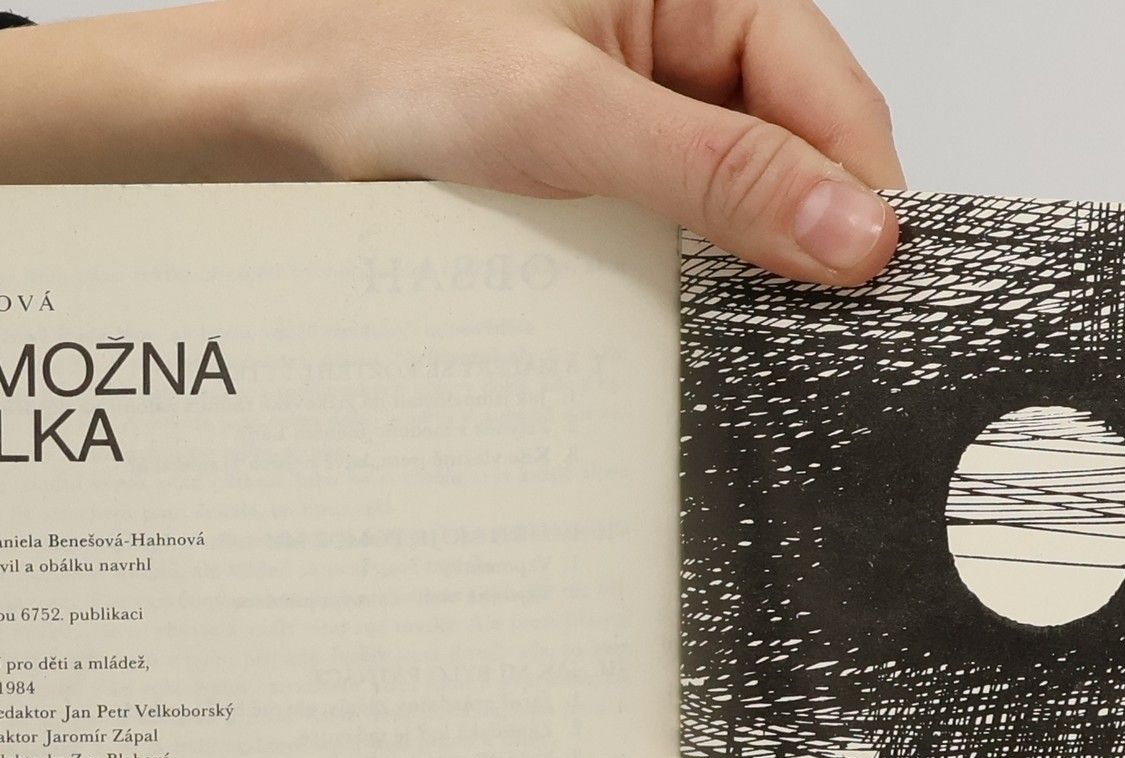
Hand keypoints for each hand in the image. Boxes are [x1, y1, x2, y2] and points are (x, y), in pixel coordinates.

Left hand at [0, 0, 903, 284]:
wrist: (245, 125)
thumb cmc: (372, 68)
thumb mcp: (564, 113)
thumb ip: (716, 173)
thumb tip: (852, 234)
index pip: (826, 85)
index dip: (861, 188)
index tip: (878, 285)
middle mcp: (667, 49)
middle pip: (792, 153)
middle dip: (804, 242)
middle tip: (817, 335)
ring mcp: (627, 126)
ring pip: (732, 213)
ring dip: (738, 280)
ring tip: (743, 342)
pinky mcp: (586, 189)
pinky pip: (666, 249)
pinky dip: (677, 298)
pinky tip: (675, 338)